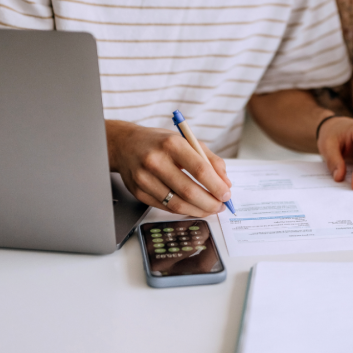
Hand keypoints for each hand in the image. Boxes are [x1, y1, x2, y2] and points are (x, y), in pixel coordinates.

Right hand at [107, 120, 231, 217]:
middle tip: (220, 206)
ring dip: (198, 210)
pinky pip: (165, 207)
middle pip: (189, 190)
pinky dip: (182, 210)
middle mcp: (155, 161)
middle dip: (210, 203)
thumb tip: (225, 182)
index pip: (200, 169)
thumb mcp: (187, 141)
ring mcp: (144, 178)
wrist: (125, 145)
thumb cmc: (160, 142)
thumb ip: (210, 160)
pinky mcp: (138, 192)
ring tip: (210, 209)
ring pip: (177, 204)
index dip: (216, 186)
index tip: (226, 194)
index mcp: (172, 144)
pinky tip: (192, 207)